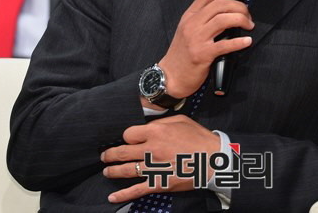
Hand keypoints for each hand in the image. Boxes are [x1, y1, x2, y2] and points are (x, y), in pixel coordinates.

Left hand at [102, 115, 220, 203]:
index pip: (129, 134)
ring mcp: (153, 168)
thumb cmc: (198, 138)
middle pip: (122, 152)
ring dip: (113, 171)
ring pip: (126, 170)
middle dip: (110, 154)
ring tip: (106, 171)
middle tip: (104, 156)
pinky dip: (123, 194)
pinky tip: (113, 197)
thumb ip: (161, 122)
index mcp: (155, 132)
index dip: (126, 137)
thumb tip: (148, 126)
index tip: (127, 140)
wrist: (213, 159)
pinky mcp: (159, 183)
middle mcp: (151, 149)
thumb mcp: (180, 120)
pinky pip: (136, 190)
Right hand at [158, 0, 253, 97]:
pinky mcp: (203, 54)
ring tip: (248, 25)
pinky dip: (239, 42)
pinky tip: (246, 41)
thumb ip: (202, 18)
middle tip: (247, 14)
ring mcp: (197, 39)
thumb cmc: (180, 55)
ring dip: (241, 20)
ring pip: (223, 19)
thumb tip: (225, 11)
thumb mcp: (186, 29)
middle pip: (220, 4)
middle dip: (239, 6)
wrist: (170, 76)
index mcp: (189, 16)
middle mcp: (192, 24)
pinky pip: (225, 44)